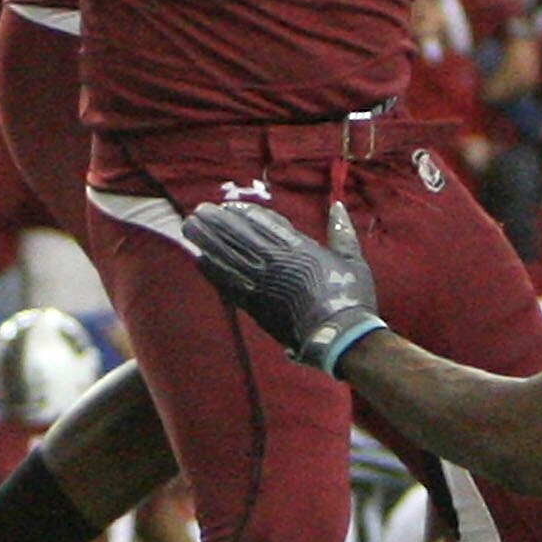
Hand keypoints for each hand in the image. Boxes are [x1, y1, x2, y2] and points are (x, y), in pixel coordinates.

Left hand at [182, 197, 384, 373]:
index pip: (262, 224)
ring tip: (189, 229)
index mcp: (298, 248)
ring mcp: (263, 285)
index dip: (242, 214)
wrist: (340, 336)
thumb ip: (341, 231)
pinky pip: (229, 284)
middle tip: (197, 212)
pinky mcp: (256, 306)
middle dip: (216, 223)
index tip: (227, 207)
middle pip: (238, 237)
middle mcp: (275, 263)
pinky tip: (200, 260)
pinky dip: (213, 271)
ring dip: (206, 241)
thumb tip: (338, 205)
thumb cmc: (351, 296)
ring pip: (228, 257)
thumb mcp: (352, 259)